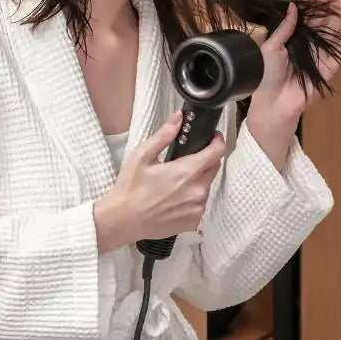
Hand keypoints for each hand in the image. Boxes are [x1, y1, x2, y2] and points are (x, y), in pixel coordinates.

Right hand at [93, 110, 225, 250]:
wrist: (123, 221)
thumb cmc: (130, 188)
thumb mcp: (142, 156)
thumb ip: (164, 136)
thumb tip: (179, 117)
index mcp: (187, 172)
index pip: (217, 152)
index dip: (217, 141)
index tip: (212, 137)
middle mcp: (198, 190)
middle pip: (214, 168)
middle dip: (205, 160)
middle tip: (185, 160)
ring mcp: (198, 208)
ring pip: (207, 186)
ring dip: (198, 180)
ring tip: (175, 183)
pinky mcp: (194, 221)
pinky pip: (200, 204)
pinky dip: (192, 198)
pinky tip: (174, 199)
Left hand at [247, 0, 340, 167]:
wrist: (272, 102)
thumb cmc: (265, 75)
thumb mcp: (270, 48)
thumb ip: (283, 28)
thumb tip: (292, 6)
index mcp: (290, 36)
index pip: (300, 12)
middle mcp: (305, 43)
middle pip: (319, 19)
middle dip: (326, 3)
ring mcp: (318, 55)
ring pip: (332, 32)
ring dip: (338, 16)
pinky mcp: (327, 68)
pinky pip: (339, 53)